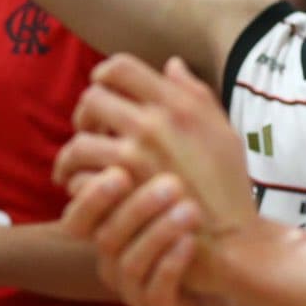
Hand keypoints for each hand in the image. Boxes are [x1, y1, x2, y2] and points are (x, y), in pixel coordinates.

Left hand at [54, 55, 257, 240]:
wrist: (232, 241)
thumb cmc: (229, 188)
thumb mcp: (224, 132)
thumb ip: (196, 94)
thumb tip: (172, 64)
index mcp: (177, 104)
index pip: (120, 67)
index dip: (103, 76)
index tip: (103, 92)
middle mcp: (154, 124)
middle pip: (91, 98)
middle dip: (86, 115)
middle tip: (91, 131)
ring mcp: (135, 158)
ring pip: (79, 142)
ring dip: (74, 154)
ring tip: (77, 165)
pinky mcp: (122, 193)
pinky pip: (80, 178)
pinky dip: (78, 184)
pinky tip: (85, 190)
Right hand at [63, 167, 242, 305]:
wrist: (238, 269)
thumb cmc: (201, 222)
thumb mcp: (174, 186)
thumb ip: (151, 157)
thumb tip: (138, 114)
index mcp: (109, 230)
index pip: (76, 219)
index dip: (91, 198)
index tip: (121, 171)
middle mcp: (115, 261)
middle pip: (105, 237)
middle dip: (135, 208)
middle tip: (170, 184)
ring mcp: (137, 290)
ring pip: (131, 264)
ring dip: (158, 233)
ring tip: (189, 210)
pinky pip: (158, 292)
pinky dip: (172, 263)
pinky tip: (191, 241)